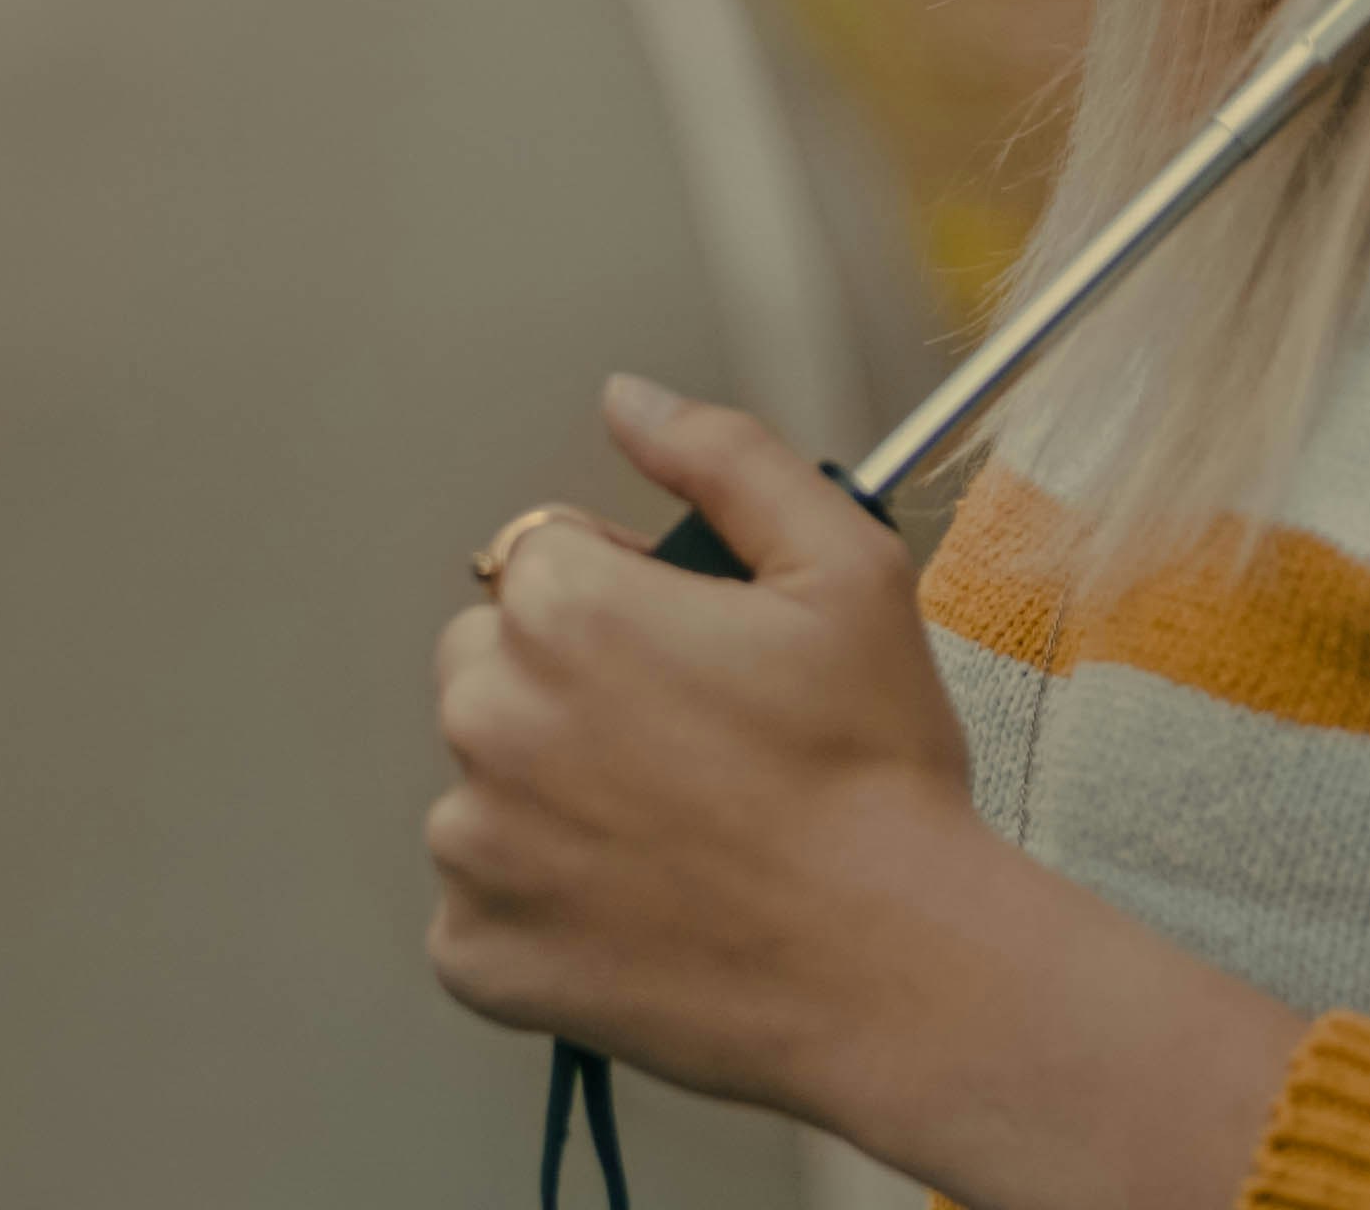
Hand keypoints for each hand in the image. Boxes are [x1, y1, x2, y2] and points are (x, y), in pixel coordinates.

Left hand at [424, 372, 985, 1119]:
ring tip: (677, 836)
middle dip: (571, 688)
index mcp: (562, 611)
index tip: (699, 660)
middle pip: (494, 665)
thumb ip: (723, 459)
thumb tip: (630, 401)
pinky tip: (642, 908)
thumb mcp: (844, 568)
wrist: (897, 968)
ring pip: (487, 785)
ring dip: (553, 798)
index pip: (543, 561)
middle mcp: (488, 721)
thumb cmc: (874, 779)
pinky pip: (483, 904)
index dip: (631, 601)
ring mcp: (472, 848)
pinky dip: (542, 906)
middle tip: (691, 749)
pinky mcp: (476, 955)